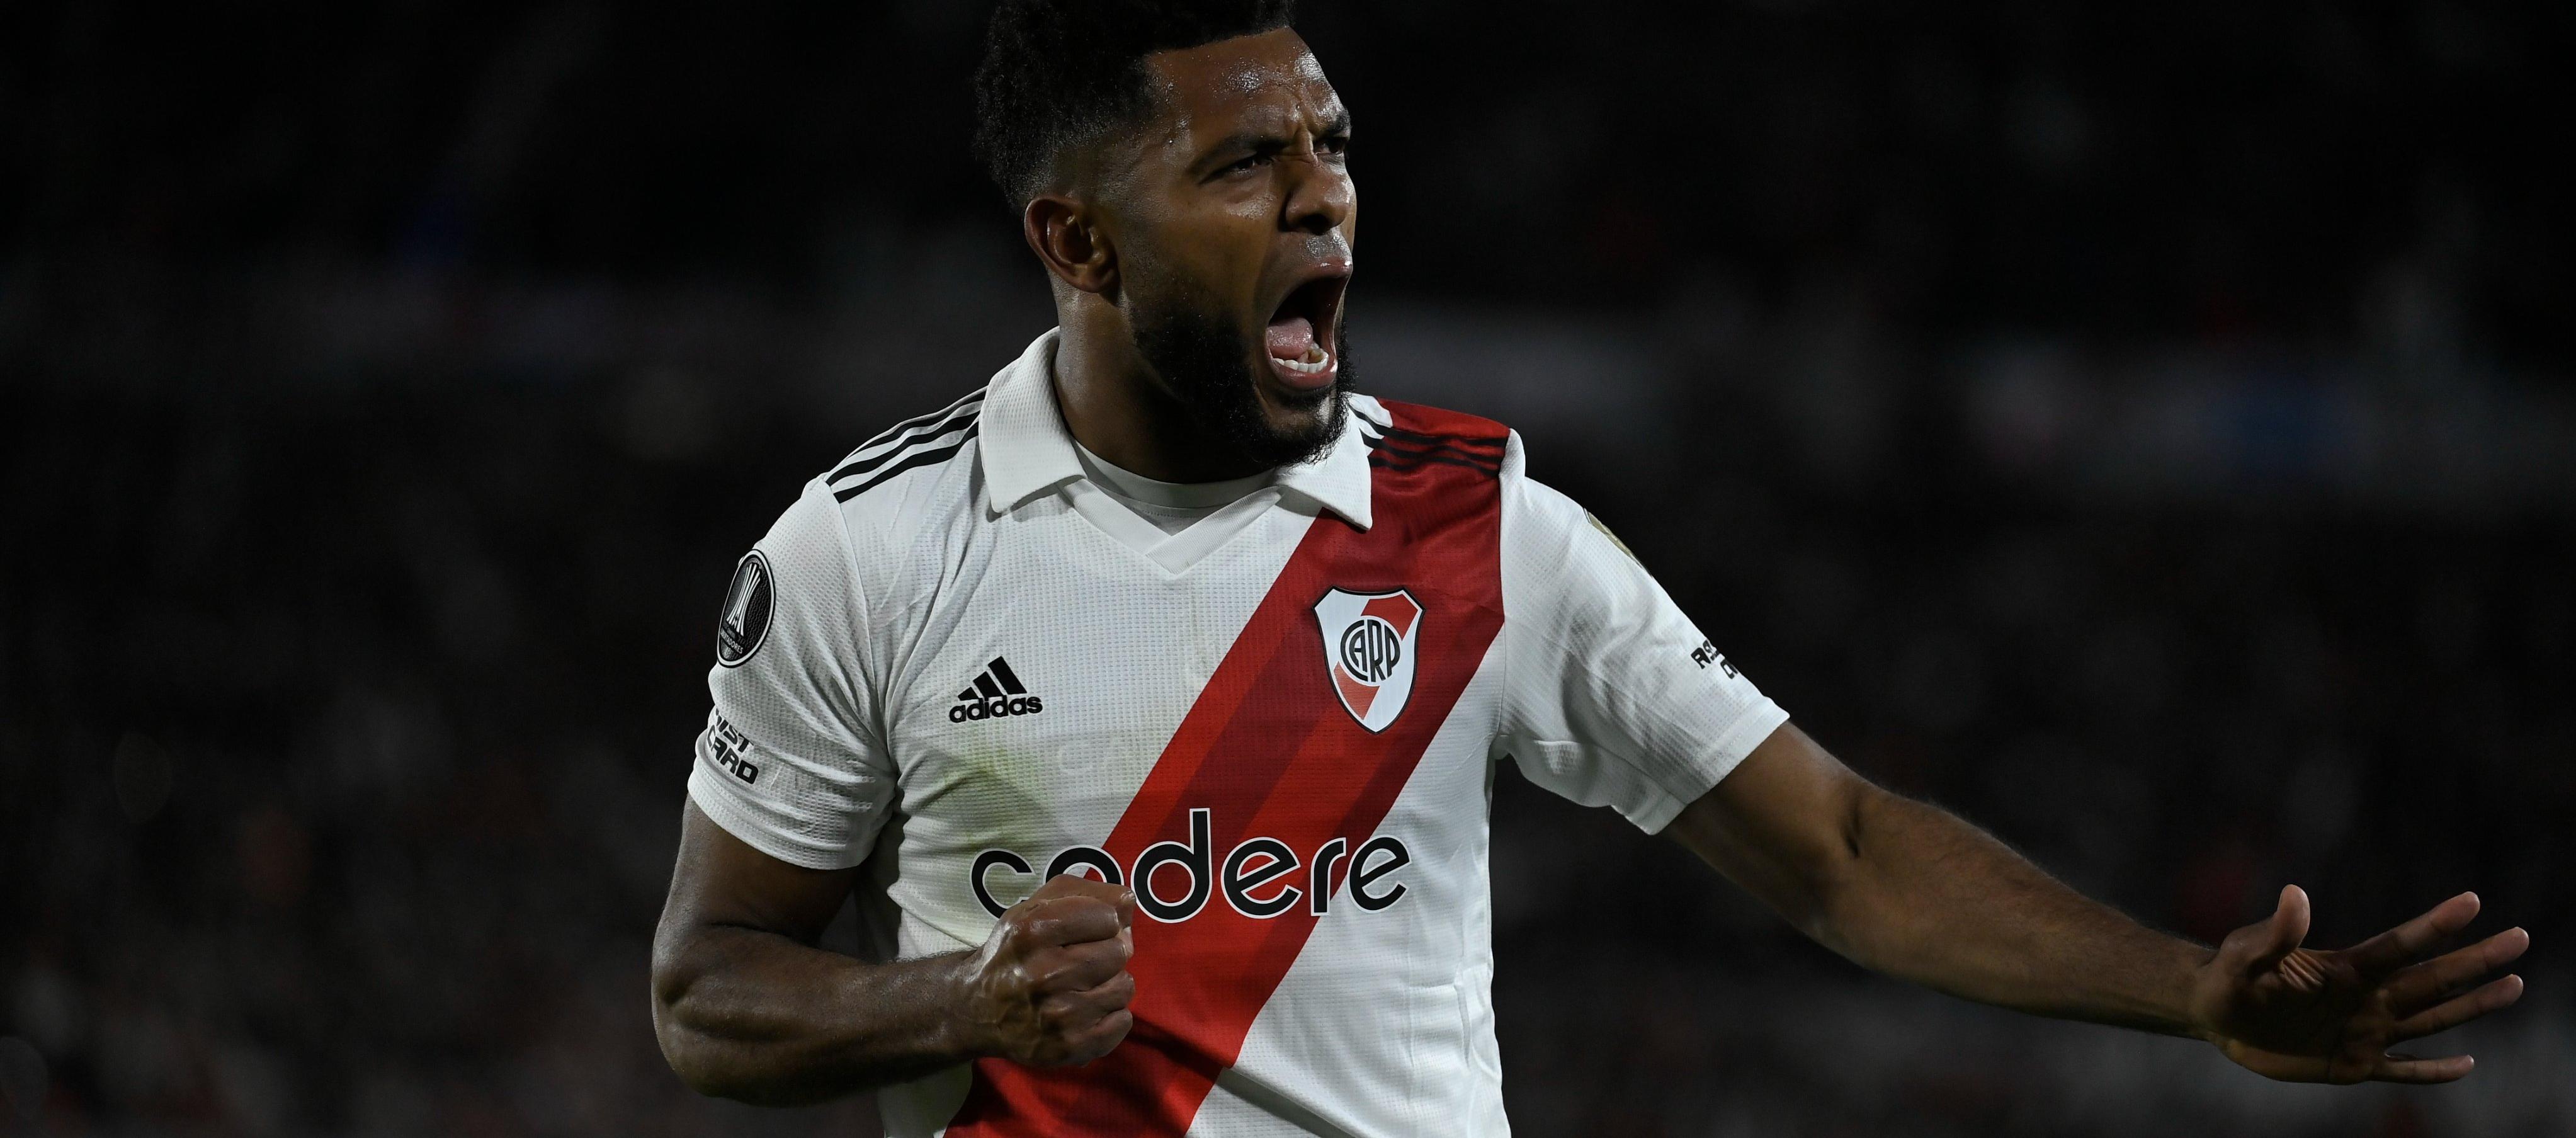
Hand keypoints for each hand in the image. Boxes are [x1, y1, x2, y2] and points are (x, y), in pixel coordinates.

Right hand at [957, 874, 1137, 1066]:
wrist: (977, 1009)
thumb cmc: (1015, 951)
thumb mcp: (1035, 907)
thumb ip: (1086, 893)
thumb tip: (1128, 901)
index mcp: (1032, 932)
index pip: (1108, 917)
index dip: (1100, 922)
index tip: (1083, 931)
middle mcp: (1043, 974)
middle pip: (1120, 952)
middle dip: (1106, 952)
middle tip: (1081, 960)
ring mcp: (1058, 1015)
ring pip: (1124, 987)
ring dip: (1109, 984)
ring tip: (1081, 986)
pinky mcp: (1069, 1047)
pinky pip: (1123, 1022)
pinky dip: (1111, 1016)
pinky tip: (1085, 1011)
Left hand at [2190, 885, 2527, 1082]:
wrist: (2216, 1015)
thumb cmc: (2230, 976)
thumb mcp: (2246, 953)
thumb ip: (2274, 931)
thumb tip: (2294, 893)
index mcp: (2346, 969)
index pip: (2399, 945)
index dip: (2434, 926)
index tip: (2472, 901)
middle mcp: (2366, 998)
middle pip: (2432, 979)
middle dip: (2476, 961)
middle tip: (2519, 939)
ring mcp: (2364, 1031)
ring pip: (2431, 1019)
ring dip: (2473, 1006)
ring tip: (2514, 986)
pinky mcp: (2352, 1064)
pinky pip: (2402, 1068)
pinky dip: (2434, 1071)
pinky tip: (2467, 1065)